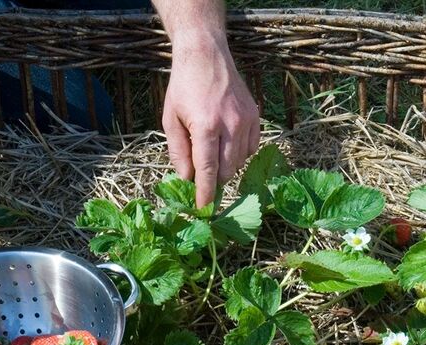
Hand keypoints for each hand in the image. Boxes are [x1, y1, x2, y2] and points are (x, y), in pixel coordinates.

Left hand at [161, 32, 259, 207]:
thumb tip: (187, 178)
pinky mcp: (256, 116)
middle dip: (214, 181)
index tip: (203, 209)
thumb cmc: (183, 87)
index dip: (205, 193)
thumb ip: (179, 151)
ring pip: (239, 162)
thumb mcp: (170, 118)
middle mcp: (230, 125)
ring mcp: (246, 120)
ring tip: (211, 153)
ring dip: (225, 167)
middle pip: (227, 170)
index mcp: (206, 126)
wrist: (206, 55)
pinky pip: (250, 148)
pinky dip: (238, 154)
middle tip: (202, 178)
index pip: (208, 170)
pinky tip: (225, 144)